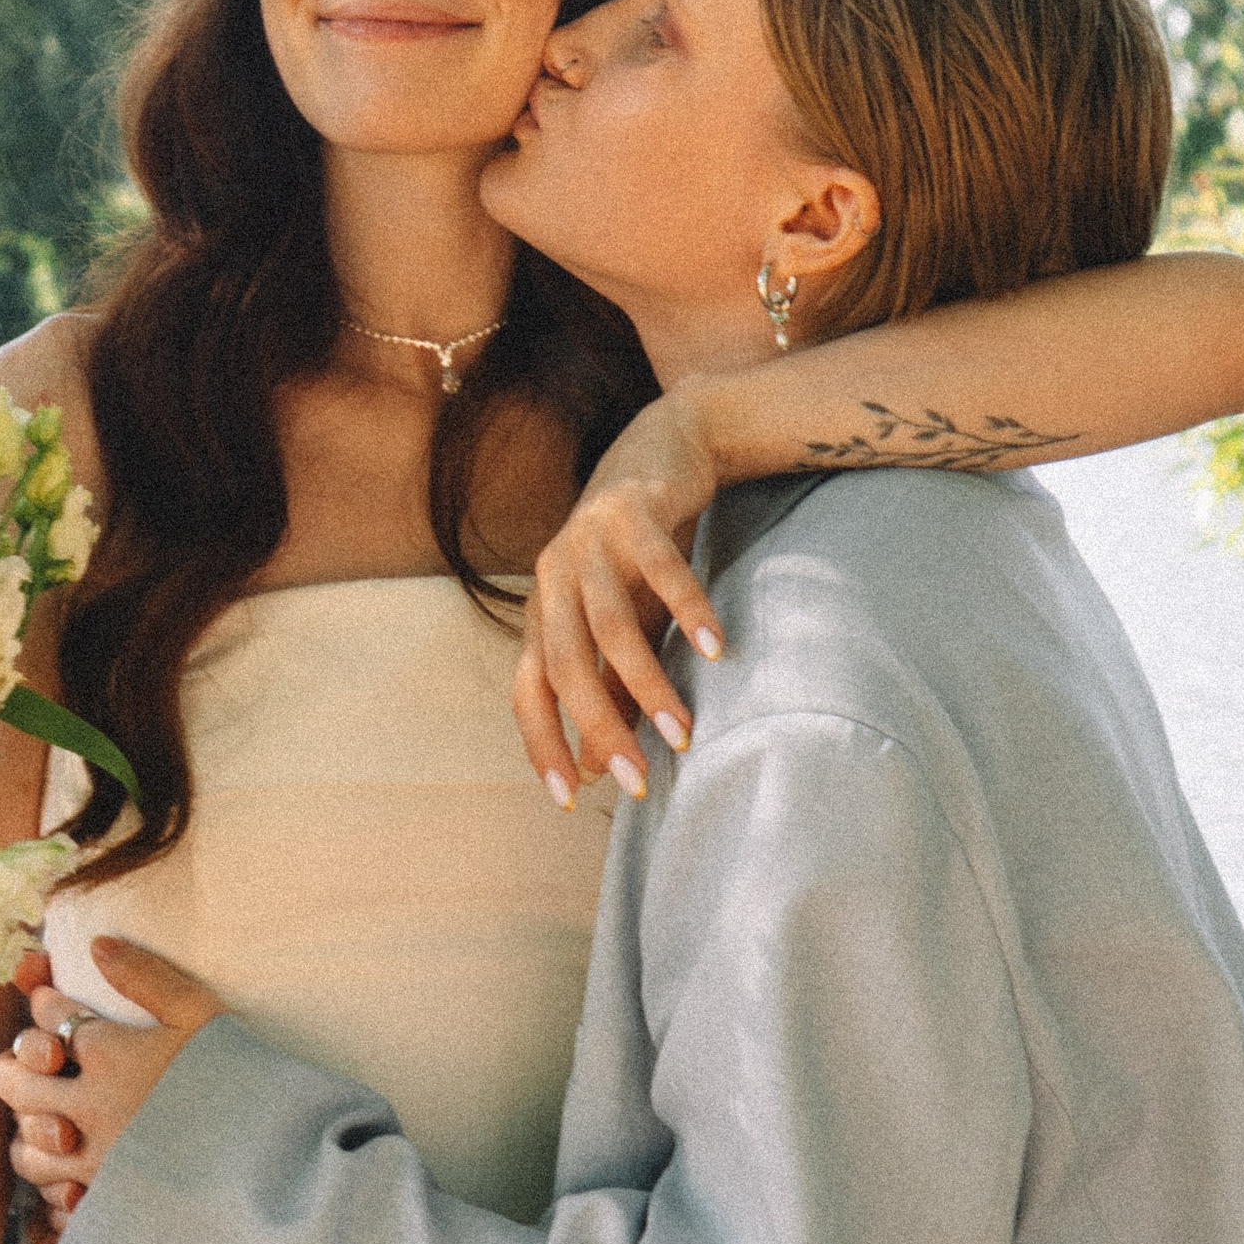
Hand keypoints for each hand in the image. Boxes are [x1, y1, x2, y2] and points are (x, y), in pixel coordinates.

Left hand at [0, 937, 222, 1216]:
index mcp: (110, 1054)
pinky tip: (72, 1175)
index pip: (51, 1016)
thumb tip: (97, 944)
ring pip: (26, 1147)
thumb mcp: (204, 1015)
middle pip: (15, 1081)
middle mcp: (90, 1106)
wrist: (274, 1162)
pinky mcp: (108, 1206)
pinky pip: (54, 1200)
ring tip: (49, 1122)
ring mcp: (95, 1161)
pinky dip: (54, 1186)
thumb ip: (148, 978)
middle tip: (36, 1062)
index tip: (51, 1001)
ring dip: (29, 1130)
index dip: (45, 1003)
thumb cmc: (245, 1081)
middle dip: (16, 1064)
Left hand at [514, 389, 726, 802]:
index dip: (542, 743)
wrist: (668, 445)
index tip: (568, 798)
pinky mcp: (632, 511)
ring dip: (646, 682)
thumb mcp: (623, 623)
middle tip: (639, 780)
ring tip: (682, 729)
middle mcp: (553, 577)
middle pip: (566, 664)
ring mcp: (589, 540)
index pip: (527, 689)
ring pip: (610, 624)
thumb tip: (594, 769)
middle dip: (599, 728)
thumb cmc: (639, 553)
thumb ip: (608, 689)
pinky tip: (715, 649)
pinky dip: (687, 609)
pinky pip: (659, 568)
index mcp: (542, 610)